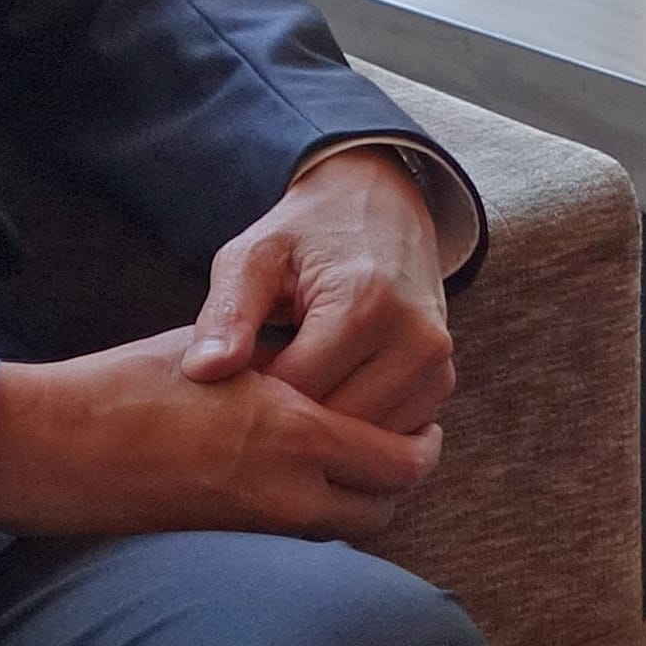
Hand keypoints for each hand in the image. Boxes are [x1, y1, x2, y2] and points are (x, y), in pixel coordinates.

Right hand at [0, 326, 443, 541]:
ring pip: (346, 530)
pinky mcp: (227, 547)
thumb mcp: (224, 355)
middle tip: (403, 448)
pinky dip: (318, 514)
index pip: (398, 459)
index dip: (423, 445)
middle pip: (384, 505)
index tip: (425, 426)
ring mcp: (256, 528)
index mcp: (293, 432)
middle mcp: (287, 491)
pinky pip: (301, 540)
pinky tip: (303, 480)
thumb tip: (338, 369)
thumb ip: (290, 368)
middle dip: (400, 477)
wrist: (56, 446)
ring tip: (355, 463)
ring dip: (360, 500)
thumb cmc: (130, 384)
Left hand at [180, 145, 456, 437]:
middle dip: (288, 417)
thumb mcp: (254, 256)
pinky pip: (388, 433)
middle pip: (335, 424)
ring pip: (364, 439)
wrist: (381, 206)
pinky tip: (325, 393)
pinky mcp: (442, 382)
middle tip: (257, 384)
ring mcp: (437, 366)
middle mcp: (417, 341)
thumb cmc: (306, 234)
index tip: (233, 373)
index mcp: (366, 304)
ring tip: (291, 386)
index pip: (297, 392)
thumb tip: (203, 373)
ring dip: (322, 427)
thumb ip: (226, 313)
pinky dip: (353, 423)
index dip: (254, 393)